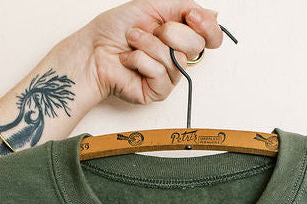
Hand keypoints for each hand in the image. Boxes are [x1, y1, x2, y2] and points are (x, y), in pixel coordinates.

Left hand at [77, 1, 225, 105]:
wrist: (93, 49)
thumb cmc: (116, 29)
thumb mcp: (153, 5)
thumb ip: (184, 6)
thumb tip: (213, 13)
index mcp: (180, 35)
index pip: (211, 37)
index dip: (207, 27)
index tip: (191, 16)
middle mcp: (177, 57)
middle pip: (196, 47)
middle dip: (171, 33)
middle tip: (152, 30)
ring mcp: (168, 77)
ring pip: (175, 59)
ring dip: (148, 45)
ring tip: (132, 43)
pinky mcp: (157, 92)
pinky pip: (160, 73)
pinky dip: (140, 61)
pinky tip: (128, 60)